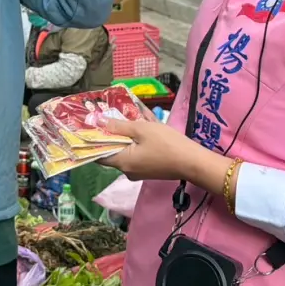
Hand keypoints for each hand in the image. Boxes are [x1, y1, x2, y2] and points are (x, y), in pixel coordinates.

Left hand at [98, 115, 226, 184]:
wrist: (192, 161)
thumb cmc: (166, 144)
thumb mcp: (141, 129)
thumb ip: (119, 126)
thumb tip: (99, 123)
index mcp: (122, 162)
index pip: (98, 154)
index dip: (94, 140)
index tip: (92, 125)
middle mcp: (127, 170)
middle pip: (114, 150)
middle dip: (114, 132)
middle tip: (114, 114)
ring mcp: (138, 171)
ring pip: (127, 149)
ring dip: (129, 134)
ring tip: (132, 115)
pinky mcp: (149, 169)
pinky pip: (138, 152)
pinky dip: (139, 140)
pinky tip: (145, 124)